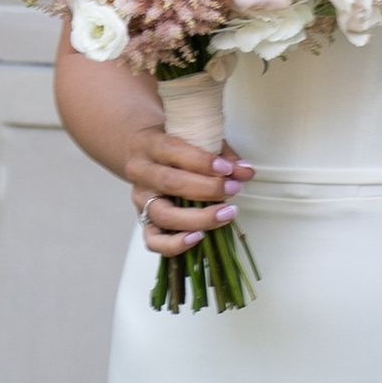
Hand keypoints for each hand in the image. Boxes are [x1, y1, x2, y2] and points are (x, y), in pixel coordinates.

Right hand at [123, 125, 252, 258]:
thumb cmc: (173, 145)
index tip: (228, 169)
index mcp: (150, 145)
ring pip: (164, 215)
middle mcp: (141, 173)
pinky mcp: (143, 220)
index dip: (202, 162)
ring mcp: (140, 199)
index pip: (174, 152)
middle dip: (207, 190)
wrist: (136, 150)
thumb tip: (245, 171)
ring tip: (226, 215)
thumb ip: (220, 154)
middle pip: (171, 184)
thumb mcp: (194, 138)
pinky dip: (175, 244)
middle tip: (234, 189)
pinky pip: (154, 240)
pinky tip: (198, 238)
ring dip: (199, 219)